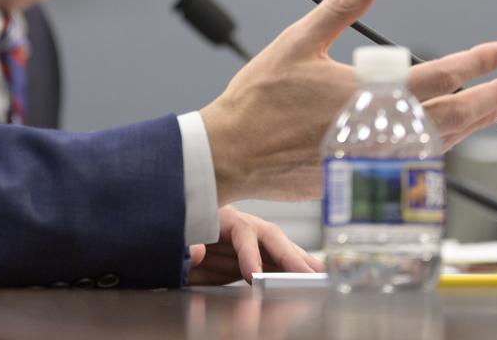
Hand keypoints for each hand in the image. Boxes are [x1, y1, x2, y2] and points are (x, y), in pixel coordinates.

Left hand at [189, 206, 321, 284]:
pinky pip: (281, 263)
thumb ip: (184, 245)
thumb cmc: (179, 236)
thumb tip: (198, 250)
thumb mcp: (174, 239)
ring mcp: (255, 240)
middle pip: (272, 237)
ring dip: (302, 263)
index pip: (242, 232)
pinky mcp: (260, 256)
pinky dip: (297, 270)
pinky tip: (314, 278)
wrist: (180, 237)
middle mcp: (244, 226)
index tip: (253, 275)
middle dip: (291, 257)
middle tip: (308, 276)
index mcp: (222, 218)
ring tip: (322, 278)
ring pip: (283, 248)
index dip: (249, 253)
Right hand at [199, 0, 496, 202]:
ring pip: (439, 143)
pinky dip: (441, 146)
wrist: (232, 154)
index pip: (440, 77)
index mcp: (368, 94)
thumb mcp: (299, 41)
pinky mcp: (363, 176)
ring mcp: (375, 159)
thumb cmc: (259, 100)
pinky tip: (447, 136)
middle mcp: (380, 131)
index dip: (478, 63)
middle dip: (493, 99)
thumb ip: (342, 5)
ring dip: (473, 123)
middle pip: (453, 116)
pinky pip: (416, 162)